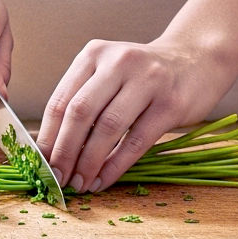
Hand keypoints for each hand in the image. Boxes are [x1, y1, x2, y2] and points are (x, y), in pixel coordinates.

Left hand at [36, 37, 237, 192]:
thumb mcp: (109, 73)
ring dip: (88, 162)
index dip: (47, 136)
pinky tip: (104, 180)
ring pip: (107, 128)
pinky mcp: (170, 103)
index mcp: (94, 54)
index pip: (61, 100)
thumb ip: (84, 100)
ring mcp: (147, 80)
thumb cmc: (145, 75)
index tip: (39, 164)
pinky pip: (136, 141)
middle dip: (64, 152)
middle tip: (57, 178)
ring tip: (80, 184)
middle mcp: (118, 62)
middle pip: (80, 113)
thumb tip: (52, 149)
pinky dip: (115, 165)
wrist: (198, 59)